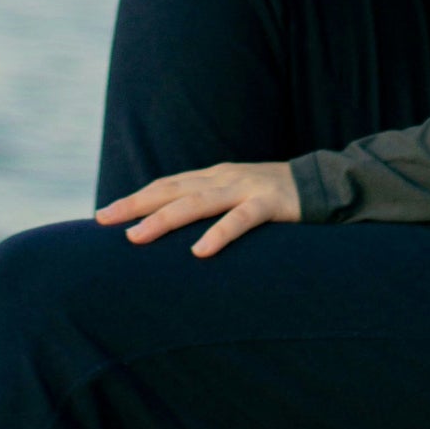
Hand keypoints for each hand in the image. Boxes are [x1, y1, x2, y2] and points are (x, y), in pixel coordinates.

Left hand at [96, 160, 301, 258]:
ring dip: (164, 219)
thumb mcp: (236, 197)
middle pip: (171, 190)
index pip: (165, 186)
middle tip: (105, 221)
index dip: (134, 199)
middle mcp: (223, 178)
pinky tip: (199, 252)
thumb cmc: (276, 198)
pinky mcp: (271, 204)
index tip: (103, 216)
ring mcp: (246, 189)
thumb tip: (172, 230)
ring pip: (197, 203)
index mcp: (213, 177)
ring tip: (137, 237)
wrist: (326, 185)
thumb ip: (209, 207)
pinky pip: (241, 220)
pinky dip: (219, 234)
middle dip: (136, 205)